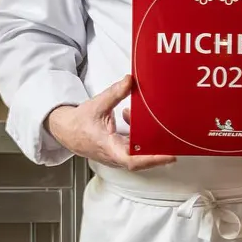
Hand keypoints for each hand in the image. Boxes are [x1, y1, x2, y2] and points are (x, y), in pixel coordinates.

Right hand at [46, 75, 175, 172]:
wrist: (66, 131)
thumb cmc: (79, 122)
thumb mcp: (97, 105)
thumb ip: (115, 93)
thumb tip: (130, 81)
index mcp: (108, 148)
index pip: (133, 160)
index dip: (153, 159)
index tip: (169, 155)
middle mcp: (114, 155)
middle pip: (142, 159)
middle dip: (159, 151)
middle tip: (175, 140)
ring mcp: (116, 155)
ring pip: (139, 153)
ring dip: (148, 140)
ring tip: (155, 124)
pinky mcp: (118, 151)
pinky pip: (133, 147)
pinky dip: (138, 135)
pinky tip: (132, 118)